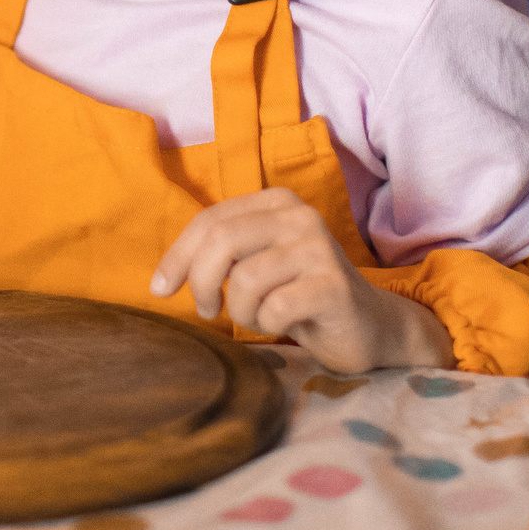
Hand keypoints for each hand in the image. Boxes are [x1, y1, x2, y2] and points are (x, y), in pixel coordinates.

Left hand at [150, 187, 456, 373]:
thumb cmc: (300, 297)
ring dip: (240, 311)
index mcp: (277, 202)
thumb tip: (161, 279)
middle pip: (221, 241)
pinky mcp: (333, 285)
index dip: (177, 256)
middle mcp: (300, 216)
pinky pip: (273, 308)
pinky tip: (285, 324)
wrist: (369, 327)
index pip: (210, 220)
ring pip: (245, 279)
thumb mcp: (256, 264)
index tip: (160, 289)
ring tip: (258, 318)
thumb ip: (220, 255)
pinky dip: (267, 324)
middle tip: (206, 311)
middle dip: (200, 282)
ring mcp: (319, 248)